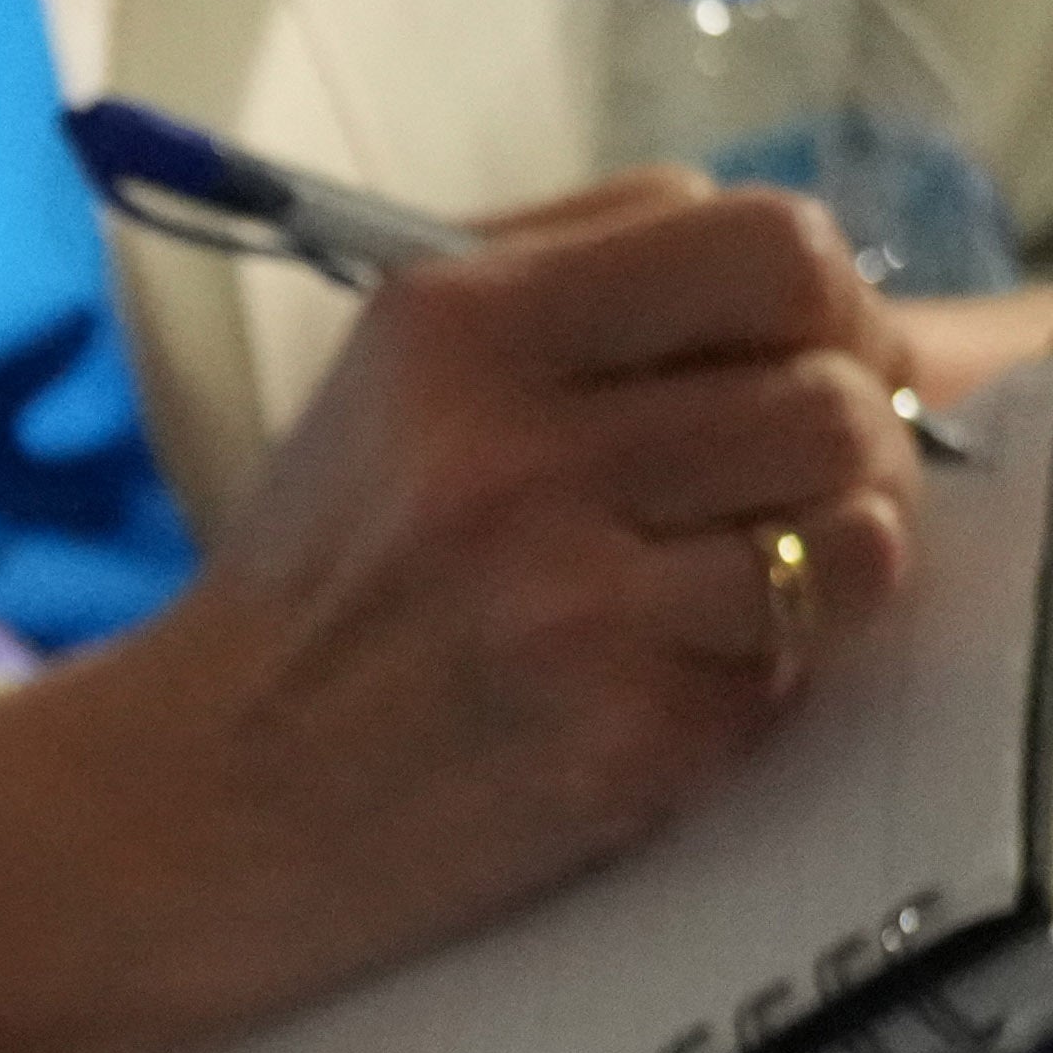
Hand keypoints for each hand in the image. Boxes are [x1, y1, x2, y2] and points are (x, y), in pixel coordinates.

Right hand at [0, 177, 922, 1052]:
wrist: (197, 804)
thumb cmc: (326, 578)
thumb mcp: (394, 374)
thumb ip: (583, 284)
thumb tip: (817, 290)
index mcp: (457, 325)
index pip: (768, 248)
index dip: (828, 304)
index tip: (806, 357)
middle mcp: (510, 453)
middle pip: (834, 395)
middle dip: (850, 443)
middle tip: (785, 488)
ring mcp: (569, 605)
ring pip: (855, 533)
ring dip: (834, 559)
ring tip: (750, 579)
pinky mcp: (619, 738)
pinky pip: (798, 669)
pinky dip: (764, 674)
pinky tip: (669, 676)